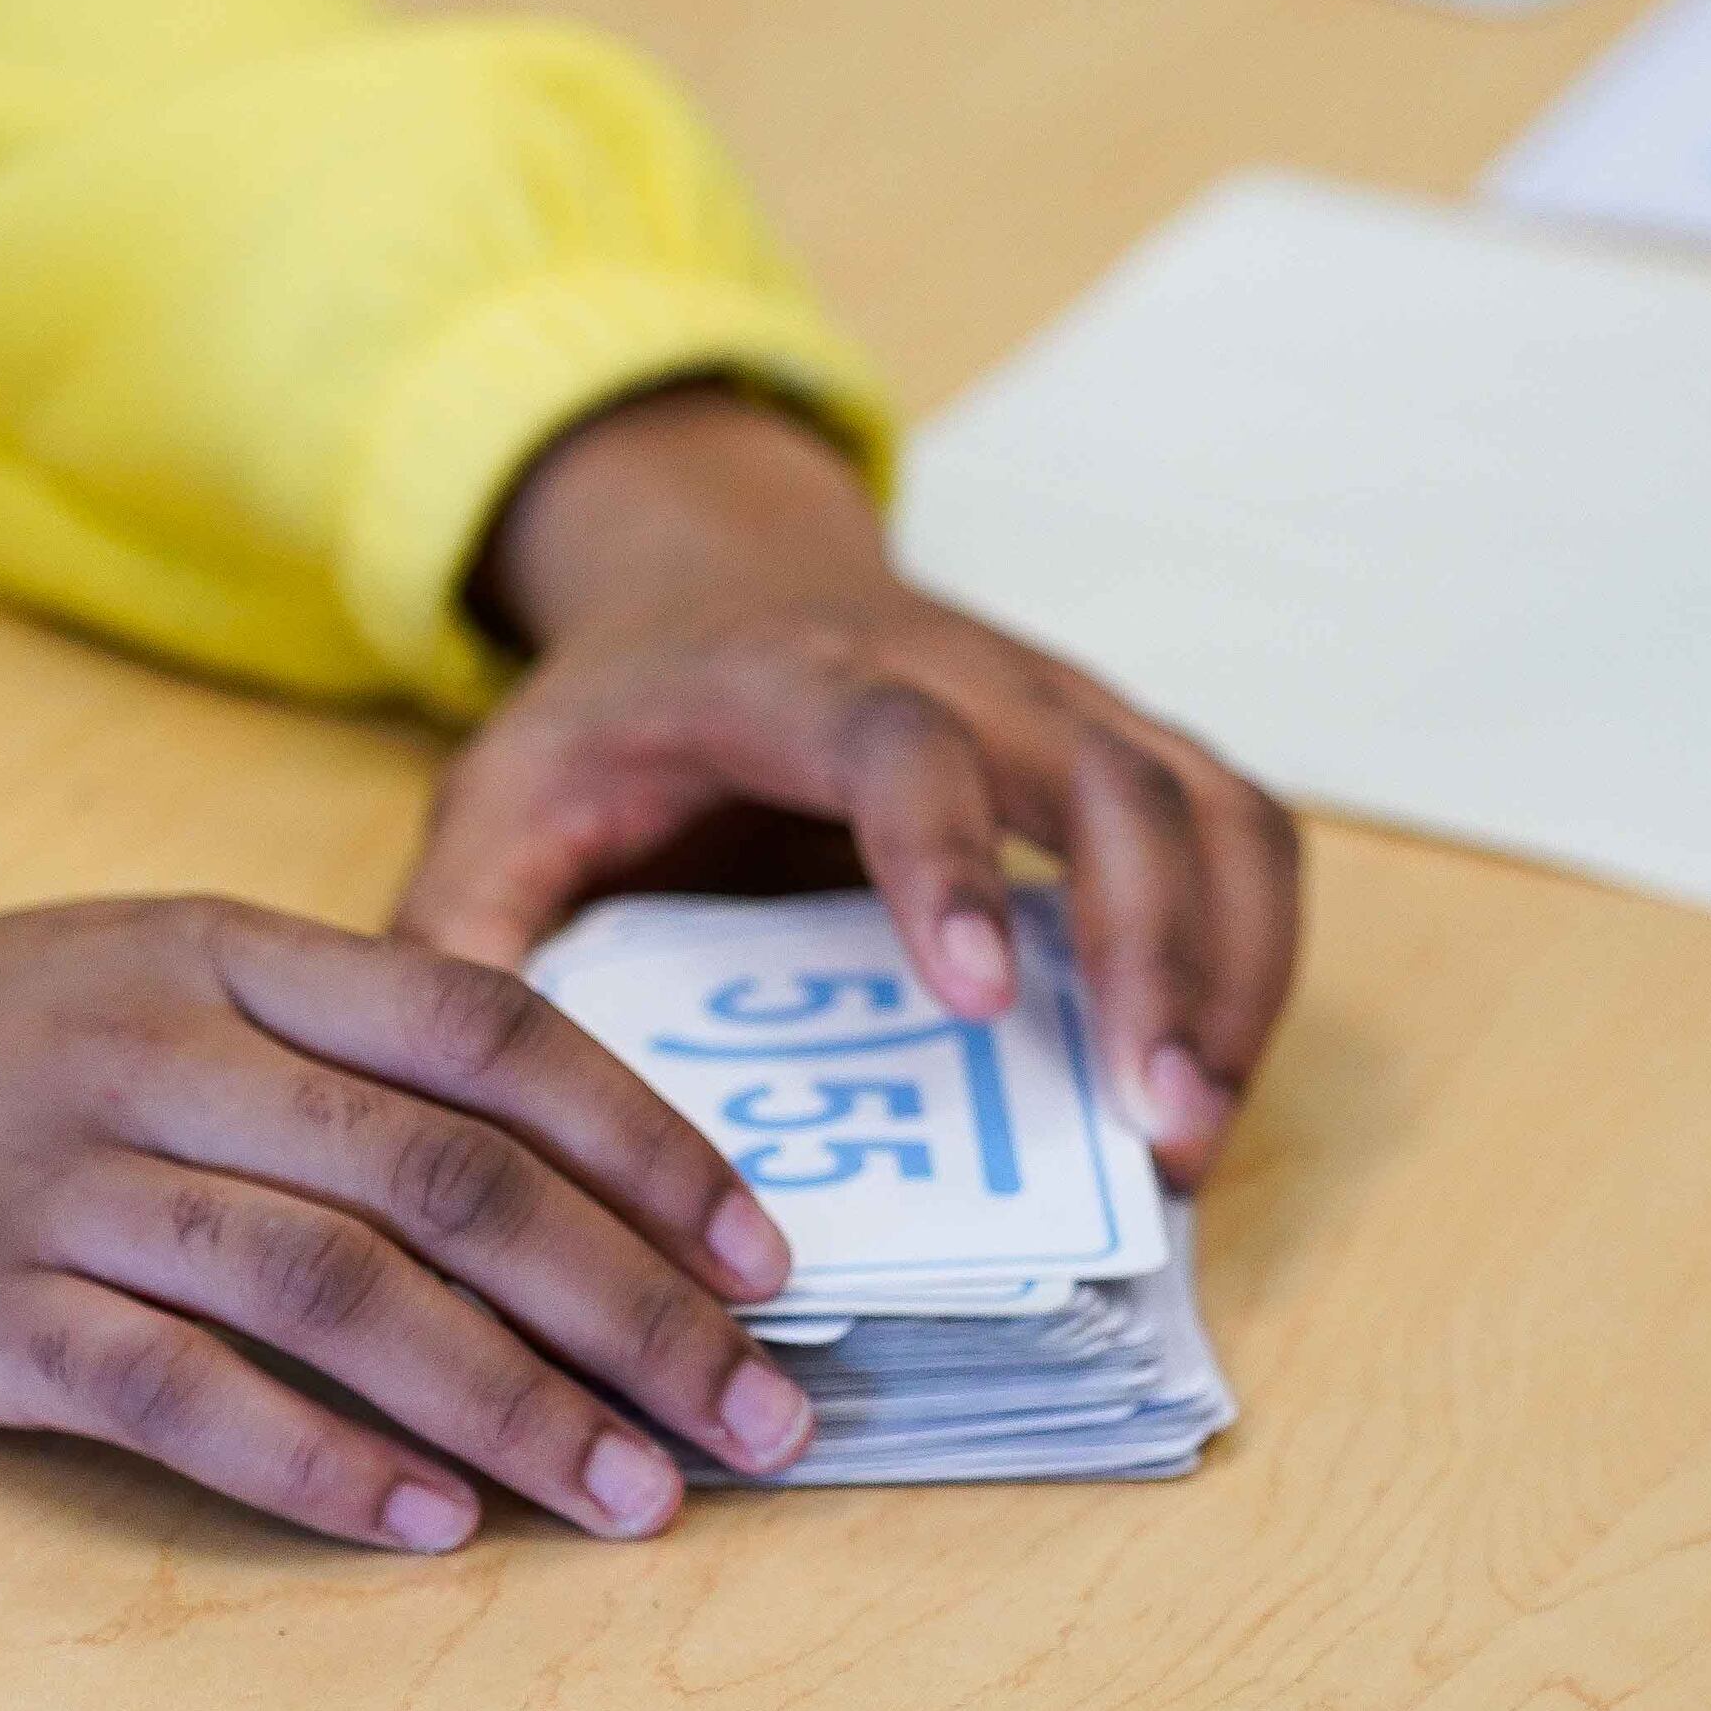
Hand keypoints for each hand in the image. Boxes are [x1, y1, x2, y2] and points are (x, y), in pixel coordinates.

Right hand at [0, 833, 817, 1548]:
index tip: (770, 1263)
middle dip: (637, 1312)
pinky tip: (424, 1527)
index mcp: (229, 950)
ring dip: (513, 1409)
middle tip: (761, 1419)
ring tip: (635, 1500)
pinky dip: (314, 1462)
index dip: (654, 1151)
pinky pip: (175, 1390)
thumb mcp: (142, 975)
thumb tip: (554, 1175)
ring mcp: (62, 1176)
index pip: (496, 1036)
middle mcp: (163, 1046)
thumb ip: (327, 1047)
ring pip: (342, 1291)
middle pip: (456, 1180)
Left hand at [399, 382, 1302, 1186]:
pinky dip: (1254, 953)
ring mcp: (1063, 704)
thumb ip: (465, 936)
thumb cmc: (618, 721)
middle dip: (1153, 953)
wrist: (713, 576)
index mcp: (791, 680)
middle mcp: (962, 670)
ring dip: (1227, 967)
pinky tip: (1216, 1079)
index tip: (980, 1003)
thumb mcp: (499, 803)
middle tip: (1157, 1128)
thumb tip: (455, 1109)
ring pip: (1206, 802)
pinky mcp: (1125, 747)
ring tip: (1193, 1133)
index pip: (902, 742)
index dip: (951, 860)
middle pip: (1109, 776)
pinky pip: (1240, 833)